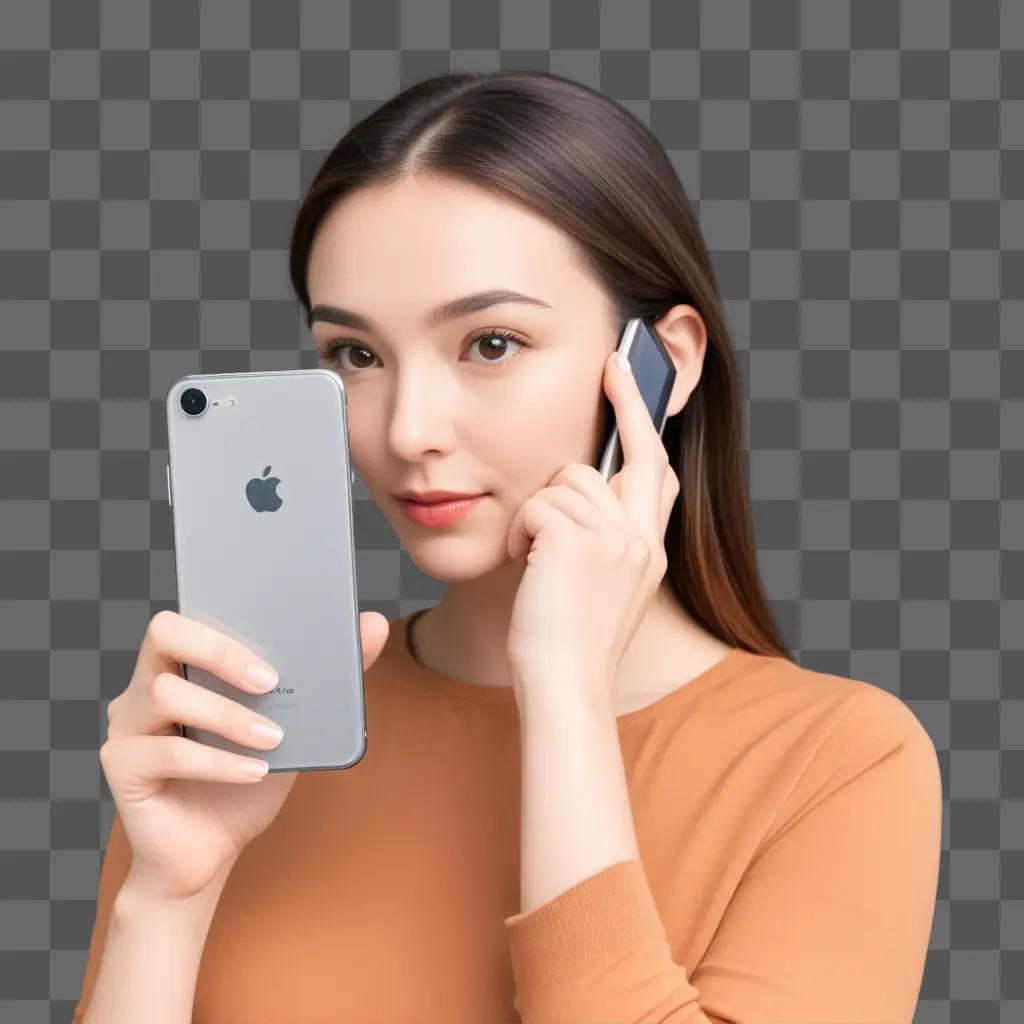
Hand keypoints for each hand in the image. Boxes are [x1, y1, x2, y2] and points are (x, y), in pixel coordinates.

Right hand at [100, 609, 389, 901]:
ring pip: (166, 693)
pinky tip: (253, 772)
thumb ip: (331, 675)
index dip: (228, 615)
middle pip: (166, 633)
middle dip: (221, 650)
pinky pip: (166, 753)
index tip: (276, 627)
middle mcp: (146, 684)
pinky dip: (217, 761)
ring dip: (228, 715)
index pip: (191, 613)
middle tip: (271, 680)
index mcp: (185, 663)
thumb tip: (374, 623)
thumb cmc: (249, 778)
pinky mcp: (122, 767)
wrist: (212, 852)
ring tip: (272, 737)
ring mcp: (128, 725)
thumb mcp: (299, 724)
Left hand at [505, 350, 678, 707]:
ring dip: (538, 513)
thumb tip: (576, 495)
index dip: (648, 426)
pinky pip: (537, 504)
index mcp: (650, 551)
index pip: (658, 473)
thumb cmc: (566, 644)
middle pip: (636, 454)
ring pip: (567, 481)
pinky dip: (520, 532)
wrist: (563, 687)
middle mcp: (644, 540)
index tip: (635, 386)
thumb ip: (600, 541)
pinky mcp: (580, 540)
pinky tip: (522, 565)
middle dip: (628, 401)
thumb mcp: (599, 588)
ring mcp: (619, 540)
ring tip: (531, 558)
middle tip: (614, 360)